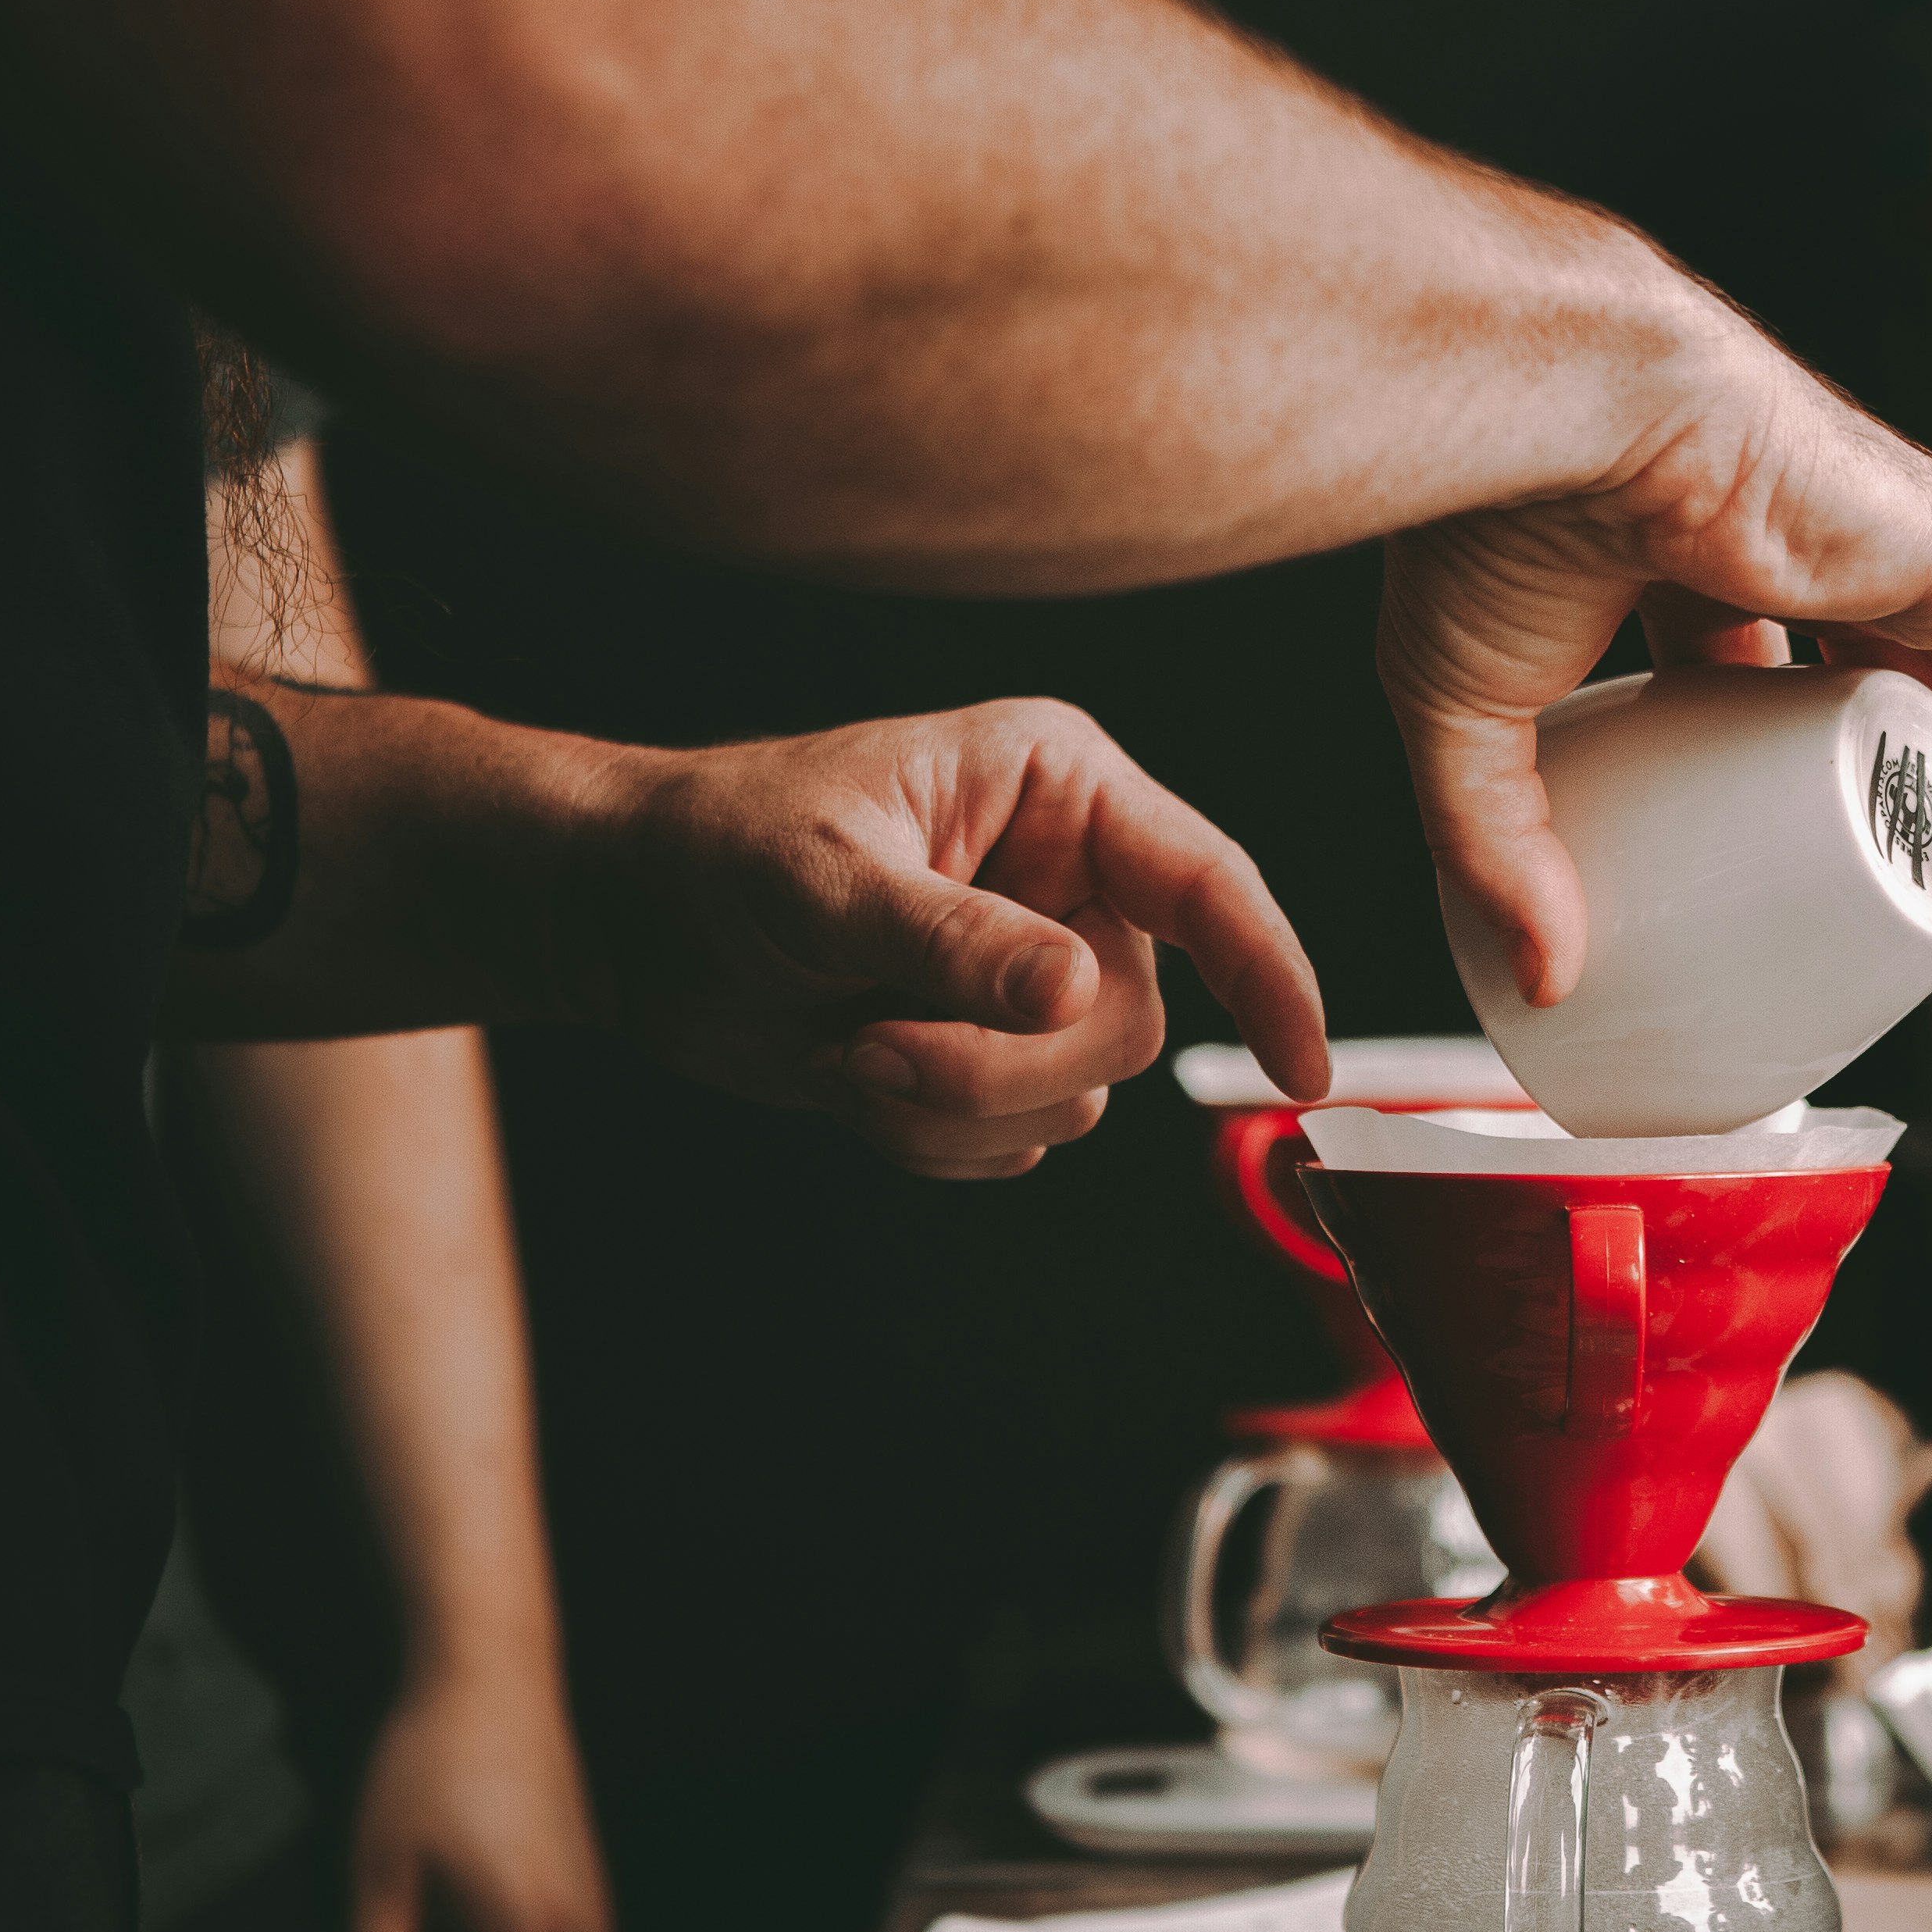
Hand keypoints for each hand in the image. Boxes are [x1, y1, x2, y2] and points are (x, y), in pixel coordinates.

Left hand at [579, 698, 1330, 1175]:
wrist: (626, 919)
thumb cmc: (717, 848)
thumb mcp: (827, 880)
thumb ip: (953, 938)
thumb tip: (1074, 989)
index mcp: (1059, 789)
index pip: (1207, 883)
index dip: (1270, 975)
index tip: (1305, 1070)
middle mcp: (1068, 881)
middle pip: (1128, 1022)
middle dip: (999, 1060)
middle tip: (874, 1045)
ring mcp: (1033, 975)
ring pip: (1076, 1095)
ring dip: (952, 1102)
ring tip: (850, 1044)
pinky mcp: (992, 1053)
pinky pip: (1018, 1142)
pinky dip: (929, 1138)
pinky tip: (856, 1073)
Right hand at [1376, 308, 1931, 1006]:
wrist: (1555, 412)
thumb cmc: (1495, 519)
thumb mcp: (1470, 708)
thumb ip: (1496, 840)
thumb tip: (1538, 973)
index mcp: (1700, 543)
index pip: (1770, 645)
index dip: (1788, 744)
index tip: (1778, 845)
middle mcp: (1812, 529)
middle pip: (1887, 655)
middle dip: (1898, 760)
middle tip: (1885, 878)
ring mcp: (1888, 539)